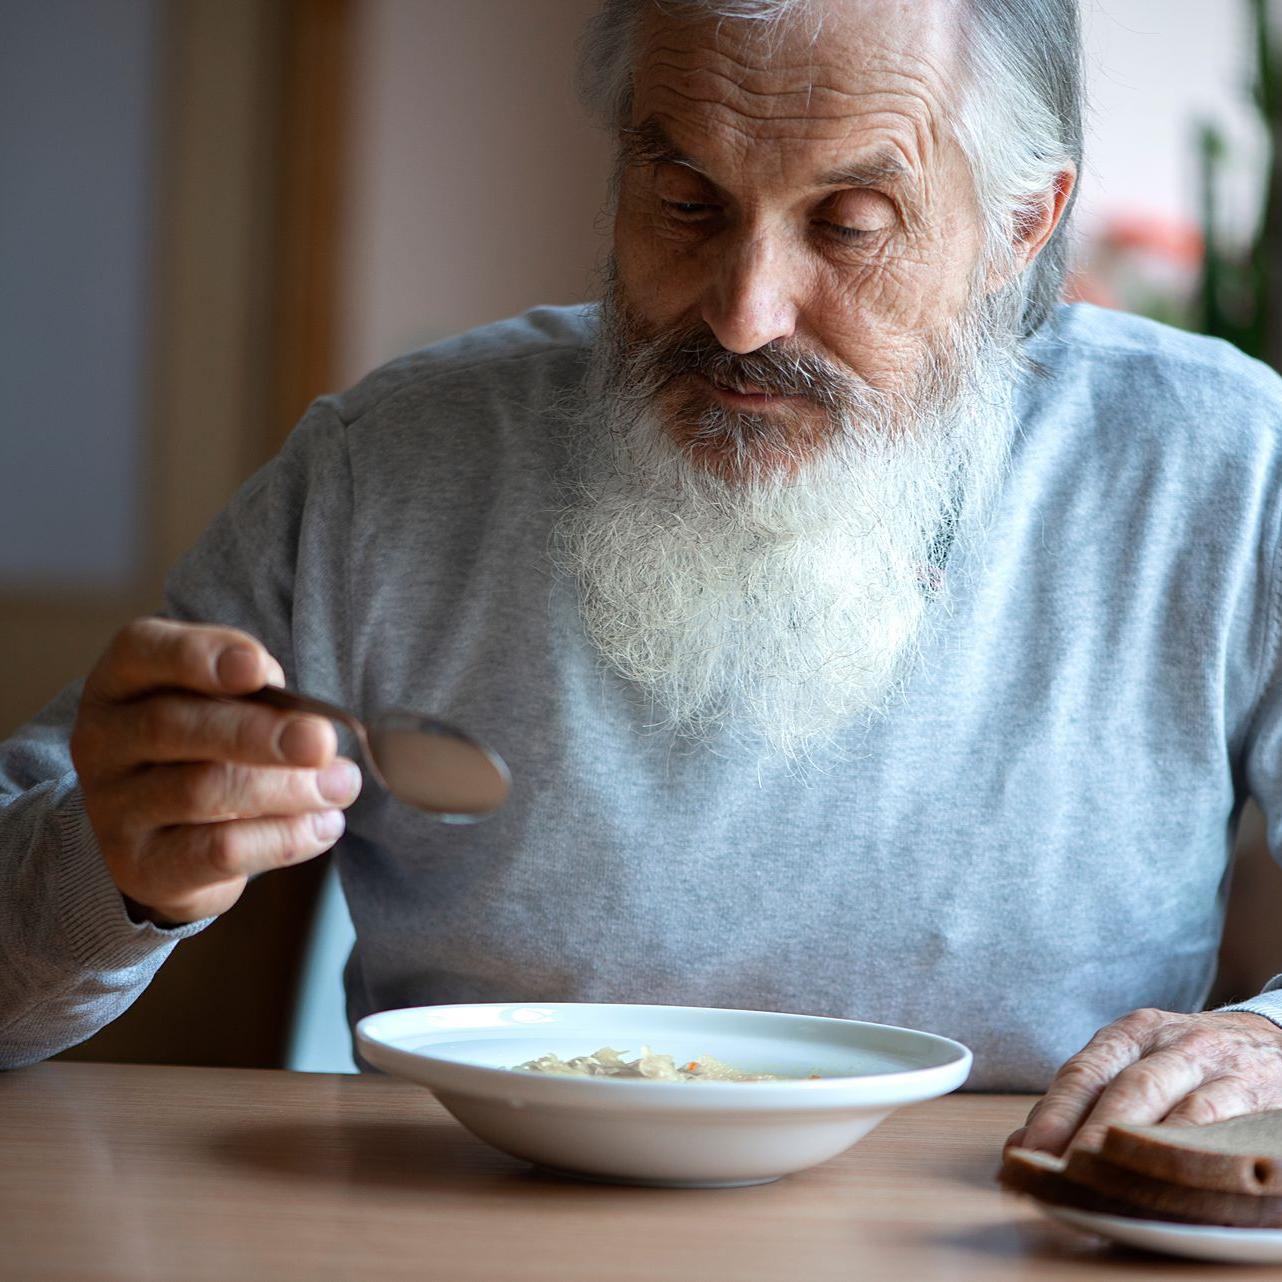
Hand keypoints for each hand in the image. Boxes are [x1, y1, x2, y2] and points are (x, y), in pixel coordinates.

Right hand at [71, 617, 361, 926]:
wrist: (162, 838)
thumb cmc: (204, 748)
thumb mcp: (220, 705)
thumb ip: (254, 697)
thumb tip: (311, 723)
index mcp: (123, 680)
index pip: (145, 651)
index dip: (201, 656)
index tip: (259, 669)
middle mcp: (104, 739)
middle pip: (173, 726)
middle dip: (258, 733)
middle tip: (323, 742)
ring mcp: (114, 807)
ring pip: (201, 791)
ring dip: (286, 788)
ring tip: (342, 785)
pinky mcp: (142, 866)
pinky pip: (217, 851)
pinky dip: (282, 837)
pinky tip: (323, 825)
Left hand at [1003, 1007, 1281, 1155]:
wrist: (1272, 1037)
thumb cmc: (1192, 1064)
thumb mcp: (1142, 1063)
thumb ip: (1090, 1100)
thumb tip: (1023, 1147)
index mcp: (1129, 1034)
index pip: (1081, 1073)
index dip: (1052, 1115)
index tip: (1025, 1154)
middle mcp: (1164, 1041)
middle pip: (1118, 1087)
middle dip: (1084, 1133)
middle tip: (1057, 1172)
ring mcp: (1208, 1061)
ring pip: (1160, 1098)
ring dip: (1126, 1142)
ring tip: (1100, 1176)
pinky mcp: (1247, 1086)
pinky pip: (1211, 1115)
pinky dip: (1183, 1143)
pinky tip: (1163, 1170)